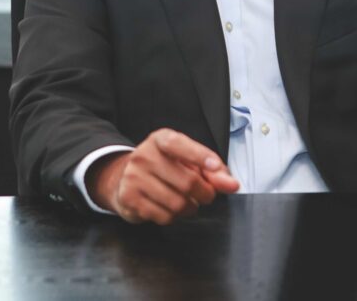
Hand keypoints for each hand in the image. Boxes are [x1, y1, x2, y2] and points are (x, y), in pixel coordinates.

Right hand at [86, 128, 238, 224]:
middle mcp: (144, 155)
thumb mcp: (188, 161)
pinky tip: (167, 207)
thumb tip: (231, 184)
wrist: (125, 178)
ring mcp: (134, 177)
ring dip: (189, 208)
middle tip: (205, 195)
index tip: (215, 168)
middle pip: (187, 182)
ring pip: (177, 203)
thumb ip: (213, 170)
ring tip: (185, 201)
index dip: (200, 157)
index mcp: (161, 140)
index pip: (180, 145)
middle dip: (205, 194)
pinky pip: (164, 216)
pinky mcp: (129, 198)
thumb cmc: (164, 168)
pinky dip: (173, 217)